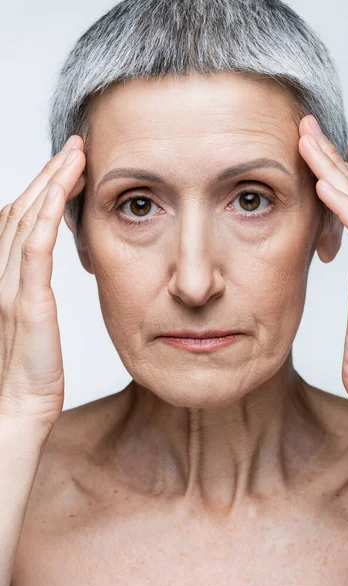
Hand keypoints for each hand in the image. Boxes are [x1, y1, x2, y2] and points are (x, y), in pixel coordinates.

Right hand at [0, 136, 85, 434]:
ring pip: (28, 221)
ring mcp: (10, 286)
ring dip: (51, 184)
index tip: (67, 167)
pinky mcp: (25, 303)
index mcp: (4, 278)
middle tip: (74, 147)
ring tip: (75, 157)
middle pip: (23, 210)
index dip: (41, 190)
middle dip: (49, 174)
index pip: (20, 221)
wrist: (15, 410)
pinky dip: (46, 217)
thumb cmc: (27, 372)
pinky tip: (61, 193)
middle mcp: (1, 274)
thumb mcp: (30, 321)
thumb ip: (32, 290)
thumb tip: (43, 272)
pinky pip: (33, 250)